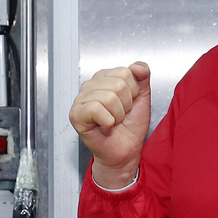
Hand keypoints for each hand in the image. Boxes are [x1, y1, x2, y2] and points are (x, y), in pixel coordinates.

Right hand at [69, 62, 151, 188]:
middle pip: (118, 84)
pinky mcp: (75, 114)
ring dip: (117, 115)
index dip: (133, 92)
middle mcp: (90, 86)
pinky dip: (107, 122)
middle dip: (126, 105)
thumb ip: (142, 77)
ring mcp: (80, 99)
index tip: (127, 104)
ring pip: (109, 97)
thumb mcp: (142, 97)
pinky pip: (97, 109)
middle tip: (119, 116)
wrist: (125, 151)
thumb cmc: (130, 127)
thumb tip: (138, 66)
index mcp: (104, 78)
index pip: (125, 72)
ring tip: (113, 122)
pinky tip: (104, 127)